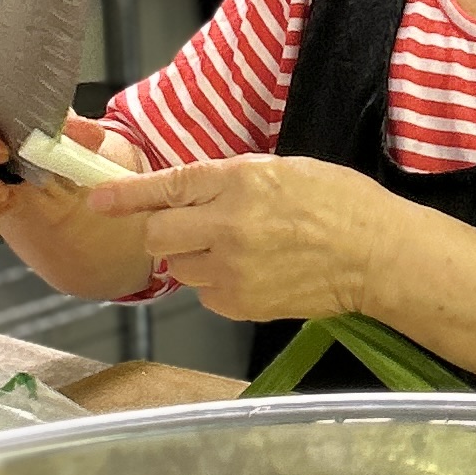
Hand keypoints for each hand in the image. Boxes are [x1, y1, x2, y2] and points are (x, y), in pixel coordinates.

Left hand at [88, 151, 390, 323]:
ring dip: (195, 257)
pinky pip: (205, 295)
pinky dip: (218, 285)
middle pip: (158, 234)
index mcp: (239, 181)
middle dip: (165, 230)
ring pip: (180, 266)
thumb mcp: (285, 170)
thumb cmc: (342, 204)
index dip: (126, 195)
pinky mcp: (241, 303)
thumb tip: (190, 192)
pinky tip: (253, 274)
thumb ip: (232, 181)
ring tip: (238, 251)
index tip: (98, 200)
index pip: (167, 186)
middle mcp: (228, 224)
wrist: (378, 256)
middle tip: (193, 229)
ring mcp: (233, 268)